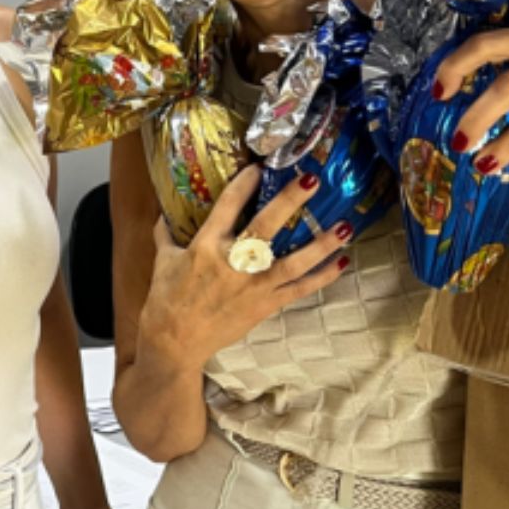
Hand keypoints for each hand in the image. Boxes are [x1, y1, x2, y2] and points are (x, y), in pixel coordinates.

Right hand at [143, 165, 354, 354]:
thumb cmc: (166, 299)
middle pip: (266, 225)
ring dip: (321, 243)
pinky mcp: (265, 304)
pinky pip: (300, 288)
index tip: (261, 166)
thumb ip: (168, 234)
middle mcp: (234, 262)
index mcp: (206, 246)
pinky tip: (342, 262)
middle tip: (312, 180)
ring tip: (345, 226)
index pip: (228, 205)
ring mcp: (253, 284)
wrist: (175, 342)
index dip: (245, 183)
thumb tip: (166, 211)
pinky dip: (322, 276)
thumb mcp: (163, 261)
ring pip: (294, 261)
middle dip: (290, 201)